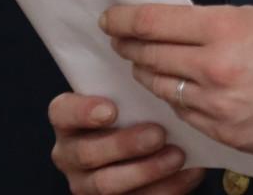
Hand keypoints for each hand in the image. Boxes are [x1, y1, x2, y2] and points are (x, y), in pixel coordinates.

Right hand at [48, 92, 205, 193]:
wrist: (149, 149)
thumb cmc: (137, 113)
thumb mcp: (130, 99)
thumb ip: (133, 90)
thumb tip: (159, 69)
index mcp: (70, 120)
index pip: (62, 112)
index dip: (83, 112)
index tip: (111, 110)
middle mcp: (71, 153)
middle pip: (87, 153)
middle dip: (124, 144)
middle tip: (158, 134)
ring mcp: (87, 183)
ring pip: (106, 183)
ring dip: (146, 170)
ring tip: (177, 156)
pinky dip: (167, 187)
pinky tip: (190, 172)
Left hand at [104, 3, 252, 156]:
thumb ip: (212, 23)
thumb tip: (175, 27)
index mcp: (223, 28)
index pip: (154, 22)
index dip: (124, 19)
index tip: (110, 18)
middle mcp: (212, 66)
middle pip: (149, 55)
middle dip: (128, 46)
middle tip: (119, 39)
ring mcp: (214, 103)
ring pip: (159, 86)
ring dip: (145, 73)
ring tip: (142, 64)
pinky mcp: (220, 131)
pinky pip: (181, 113)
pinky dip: (173, 99)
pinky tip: (173, 90)